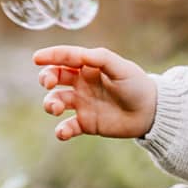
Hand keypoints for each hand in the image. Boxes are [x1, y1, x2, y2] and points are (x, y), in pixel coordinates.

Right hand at [33, 46, 157, 140]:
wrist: (151, 112)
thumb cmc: (137, 85)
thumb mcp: (121, 68)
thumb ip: (101, 58)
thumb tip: (79, 55)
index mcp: (89, 66)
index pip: (66, 58)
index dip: (50, 56)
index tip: (36, 58)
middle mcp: (82, 83)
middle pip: (55, 77)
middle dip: (46, 78)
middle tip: (48, 83)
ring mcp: (82, 103)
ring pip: (56, 101)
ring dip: (50, 104)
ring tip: (56, 108)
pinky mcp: (86, 123)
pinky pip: (67, 127)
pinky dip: (61, 131)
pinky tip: (63, 132)